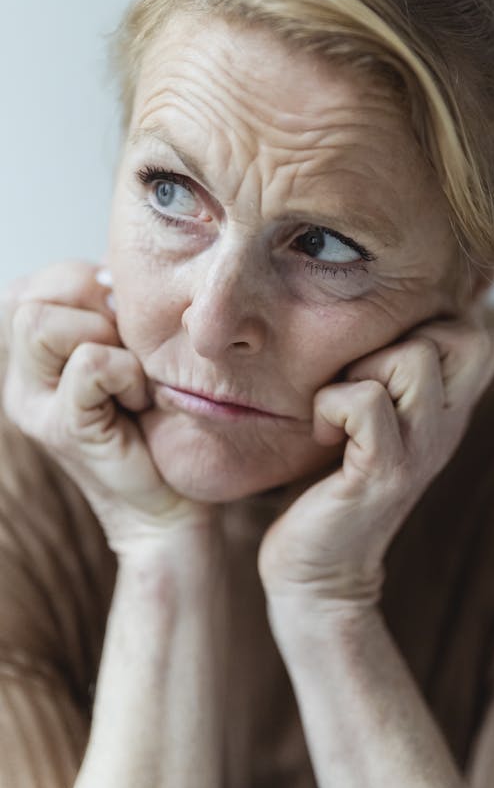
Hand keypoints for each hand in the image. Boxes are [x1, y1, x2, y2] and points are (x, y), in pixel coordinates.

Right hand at [1, 259, 209, 554]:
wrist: (174, 508)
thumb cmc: (161, 428)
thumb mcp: (134, 359)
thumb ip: (111, 319)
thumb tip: (113, 279)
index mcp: (37, 360)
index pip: (33, 286)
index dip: (82, 284)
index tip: (123, 320)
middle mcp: (25, 382)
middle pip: (29, 298)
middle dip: (90, 306)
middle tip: (128, 349)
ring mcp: (37, 407)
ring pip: (41, 323)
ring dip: (104, 339)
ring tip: (132, 377)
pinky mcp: (64, 430)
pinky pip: (88, 365)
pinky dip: (125, 372)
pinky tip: (140, 400)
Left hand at [258, 309, 493, 610]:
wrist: (320, 572)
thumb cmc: (333, 484)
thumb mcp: (376, 422)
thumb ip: (390, 378)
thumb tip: (375, 319)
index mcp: (448, 411)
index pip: (481, 335)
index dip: (433, 327)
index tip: (384, 362)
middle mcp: (447, 427)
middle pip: (470, 336)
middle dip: (406, 338)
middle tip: (364, 377)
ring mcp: (420, 451)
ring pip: (415, 358)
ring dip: (362, 369)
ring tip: (340, 410)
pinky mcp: (384, 472)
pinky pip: (366, 402)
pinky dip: (331, 405)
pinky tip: (324, 435)